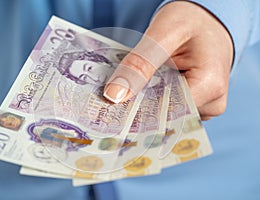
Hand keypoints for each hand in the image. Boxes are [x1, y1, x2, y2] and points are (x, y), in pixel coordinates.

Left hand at [103, 1, 232, 119]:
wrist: (207, 21)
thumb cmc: (192, 21)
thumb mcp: (164, 32)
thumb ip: (141, 62)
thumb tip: (114, 95)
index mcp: (209, 86)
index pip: (166, 113)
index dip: (136, 111)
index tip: (111, 107)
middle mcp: (212, 102)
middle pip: (166, 117)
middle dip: (138, 108)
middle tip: (114, 97)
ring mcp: (205, 106)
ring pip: (166, 115)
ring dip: (146, 103)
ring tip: (132, 89)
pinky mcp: (197, 105)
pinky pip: (171, 109)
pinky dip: (154, 99)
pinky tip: (144, 89)